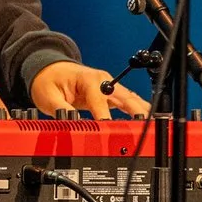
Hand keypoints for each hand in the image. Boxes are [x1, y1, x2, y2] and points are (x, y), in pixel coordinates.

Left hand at [31, 60, 149, 119]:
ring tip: (153, 126)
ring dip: (141, 112)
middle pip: (125, 97)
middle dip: (136, 112)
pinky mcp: (109, 94)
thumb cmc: (48, 80)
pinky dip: (137, 112)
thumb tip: (72, 124)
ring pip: (130, 100)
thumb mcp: (48, 96)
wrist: (49, 70)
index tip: (110, 130)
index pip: (100, 100)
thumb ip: (61, 111)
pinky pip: (127, 103)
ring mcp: (108, 87)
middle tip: (145, 128)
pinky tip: (146, 121)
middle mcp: (103, 81)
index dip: (105, 116)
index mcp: (89, 79)